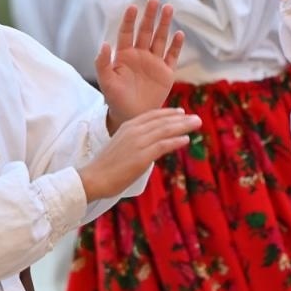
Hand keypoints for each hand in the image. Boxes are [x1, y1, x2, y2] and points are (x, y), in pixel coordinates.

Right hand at [78, 108, 201, 201]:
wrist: (94, 178)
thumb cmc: (106, 167)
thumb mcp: (120, 146)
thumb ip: (134, 142)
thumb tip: (149, 146)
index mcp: (127, 126)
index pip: (152, 116)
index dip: (168, 113)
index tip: (180, 112)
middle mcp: (134, 131)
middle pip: (162, 121)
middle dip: (180, 118)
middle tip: (196, 118)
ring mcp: (138, 142)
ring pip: (165, 130)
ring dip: (182, 126)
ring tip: (196, 124)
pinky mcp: (141, 156)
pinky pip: (162, 145)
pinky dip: (175, 141)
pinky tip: (186, 140)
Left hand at [97, 0, 184, 123]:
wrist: (132, 115)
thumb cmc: (115, 99)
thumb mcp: (106, 82)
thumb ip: (102, 63)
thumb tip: (104, 44)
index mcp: (124, 55)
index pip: (127, 32)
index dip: (129, 20)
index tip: (132, 7)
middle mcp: (140, 54)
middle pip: (146, 31)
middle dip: (150, 16)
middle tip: (155, 1)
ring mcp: (154, 62)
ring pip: (160, 39)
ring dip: (164, 25)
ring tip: (168, 9)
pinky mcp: (166, 72)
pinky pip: (172, 56)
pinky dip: (176, 46)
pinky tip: (179, 34)